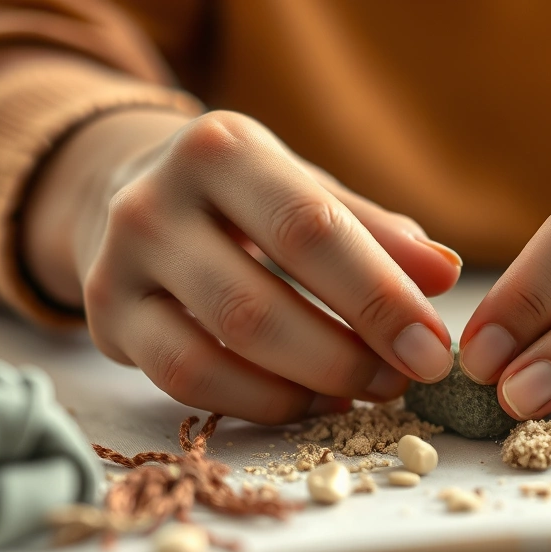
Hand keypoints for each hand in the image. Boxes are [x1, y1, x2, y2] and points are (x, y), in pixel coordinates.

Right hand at [25, 110, 460, 422]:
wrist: (125, 193)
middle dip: (345, 356)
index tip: (431, 349)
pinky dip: (259, 402)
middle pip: (258, 303)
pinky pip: (185, 381)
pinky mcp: (106, 320)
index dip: (378, 298)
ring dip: (305, 385)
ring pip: (218, 349)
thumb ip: (374, 230)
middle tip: (402, 380)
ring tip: (362, 391)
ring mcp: (118, 265)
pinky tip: (308, 401)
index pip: (310, 230)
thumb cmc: (243, 197)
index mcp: (222, 149)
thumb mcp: (307, 189)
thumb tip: (443, 275)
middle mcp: (155, 202)